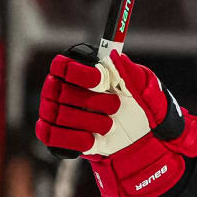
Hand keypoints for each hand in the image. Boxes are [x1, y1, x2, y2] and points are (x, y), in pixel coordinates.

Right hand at [35, 47, 196, 196]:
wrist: (141, 137)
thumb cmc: (139, 104)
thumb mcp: (144, 86)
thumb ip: (131, 70)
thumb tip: (115, 56)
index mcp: (79, 70)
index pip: (62, 66)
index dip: (81, 74)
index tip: (103, 82)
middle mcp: (60, 89)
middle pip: (61, 91)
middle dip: (92, 101)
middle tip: (115, 106)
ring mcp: (54, 111)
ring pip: (59, 114)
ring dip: (90, 121)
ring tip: (109, 124)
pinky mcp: (55, 134)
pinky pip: (52, 136)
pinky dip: (75, 139)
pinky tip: (94, 140)